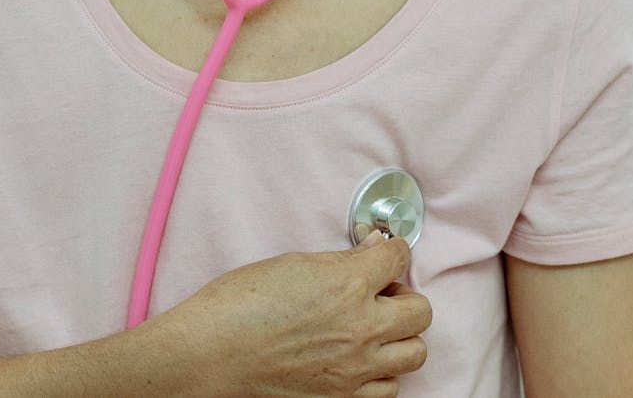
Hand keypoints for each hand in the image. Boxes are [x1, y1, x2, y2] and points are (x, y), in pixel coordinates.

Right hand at [160, 229, 431, 396]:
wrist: (212, 353)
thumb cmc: (238, 304)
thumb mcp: (292, 263)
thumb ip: (340, 260)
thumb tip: (372, 250)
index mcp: (348, 284)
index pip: (398, 258)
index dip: (391, 251)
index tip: (383, 254)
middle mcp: (362, 327)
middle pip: (421, 310)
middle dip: (403, 297)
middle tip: (380, 294)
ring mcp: (356, 368)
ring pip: (414, 353)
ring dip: (399, 338)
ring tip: (372, 330)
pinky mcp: (344, 397)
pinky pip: (390, 388)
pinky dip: (381, 373)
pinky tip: (358, 359)